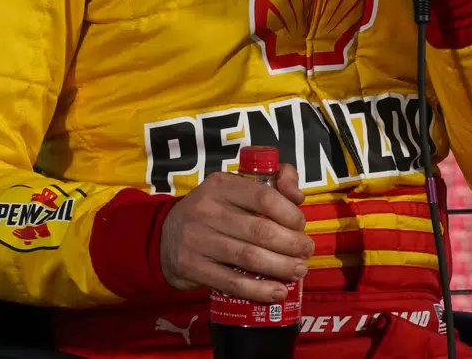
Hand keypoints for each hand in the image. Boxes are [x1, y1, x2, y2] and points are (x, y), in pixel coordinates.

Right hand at [159, 165, 311, 299]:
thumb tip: (299, 196)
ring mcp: (196, 240)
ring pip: (248, 257)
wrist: (164, 236)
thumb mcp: (236, 186)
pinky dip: (257, 290)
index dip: (290, 213)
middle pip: (259, 230)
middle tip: (307, 252)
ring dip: (280, 267)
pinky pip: (230, 282)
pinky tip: (277, 292)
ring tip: (298, 272)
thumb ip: (274, 180)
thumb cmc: (213, 210)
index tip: (302, 225)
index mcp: (221, 185)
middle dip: (291, 244)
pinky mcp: (191, 267)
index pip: (264, 197)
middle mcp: (206, 210)